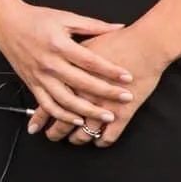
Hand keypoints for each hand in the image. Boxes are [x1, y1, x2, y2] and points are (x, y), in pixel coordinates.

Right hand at [0, 0, 134, 138]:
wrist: (6, 23)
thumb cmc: (35, 19)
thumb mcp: (65, 18)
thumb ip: (93, 25)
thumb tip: (119, 27)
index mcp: (59, 44)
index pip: (90, 61)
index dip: (111, 70)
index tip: (128, 77)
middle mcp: (49, 62)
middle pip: (82, 83)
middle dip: (106, 93)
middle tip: (125, 98)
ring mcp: (40, 76)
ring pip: (66, 100)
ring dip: (87, 111)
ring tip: (106, 117)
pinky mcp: (32, 84)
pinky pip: (47, 105)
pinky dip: (62, 115)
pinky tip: (76, 120)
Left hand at [34, 24, 169, 146]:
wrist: (145, 43)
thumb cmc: (115, 40)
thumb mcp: (82, 43)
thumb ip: (67, 56)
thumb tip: (55, 61)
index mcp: (69, 77)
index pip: (48, 102)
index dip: (40, 118)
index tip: (35, 127)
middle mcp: (82, 94)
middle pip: (64, 120)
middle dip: (57, 132)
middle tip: (53, 136)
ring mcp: (103, 105)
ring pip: (86, 130)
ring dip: (80, 138)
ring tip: (76, 140)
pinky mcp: (123, 112)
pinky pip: (110, 135)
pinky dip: (104, 141)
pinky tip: (100, 141)